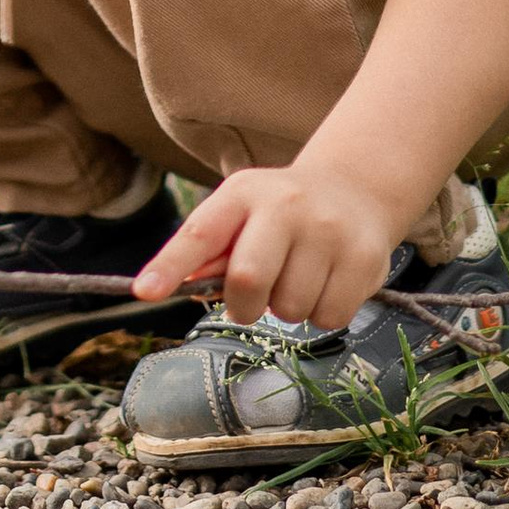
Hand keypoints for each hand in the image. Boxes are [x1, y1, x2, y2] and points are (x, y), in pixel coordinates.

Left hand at [131, 159, 396, 334]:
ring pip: (291, 308)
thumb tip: (162, 287)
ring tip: (297, 280)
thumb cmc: (279, 213)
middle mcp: (286, 205)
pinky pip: (329, 317)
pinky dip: (321, 314)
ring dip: (286, 310)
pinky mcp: (364, 258)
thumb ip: (207, 251)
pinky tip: (324, 285)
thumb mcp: (240, 213)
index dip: (169, 265)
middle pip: (248, 279)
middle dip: (243, 306)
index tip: (144, 292)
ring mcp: (329, 231)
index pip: (199, 233)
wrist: (353, 191)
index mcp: (243, 194)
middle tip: (251, 301)